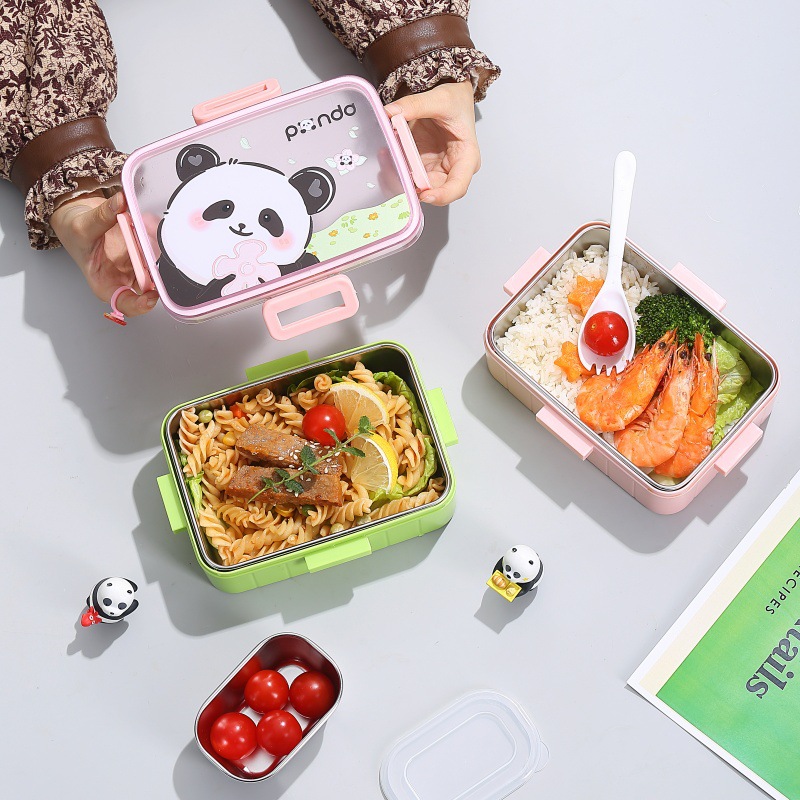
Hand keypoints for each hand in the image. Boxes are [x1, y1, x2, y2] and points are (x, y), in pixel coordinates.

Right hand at [49, 189, 158, 316]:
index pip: (127, 304)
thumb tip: (119, 203)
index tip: (151, 296)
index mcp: (107, 284)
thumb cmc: (75, 234)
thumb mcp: (82, 227)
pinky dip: (154, 233)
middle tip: (152, 244)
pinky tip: (146, 220)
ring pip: (156, 262)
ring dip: (155, 244)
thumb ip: (103, 217)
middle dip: (154, 265)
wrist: (79, 218)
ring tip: (145, 224)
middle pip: (149, 283)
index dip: (141, 304)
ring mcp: (136, 264)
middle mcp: (124, 278)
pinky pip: (156, 245)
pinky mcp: (144, 250)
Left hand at [384, 81, 479, 205]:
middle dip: (413, 186)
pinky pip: (407, 174)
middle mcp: (451, 168)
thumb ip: (415, 105)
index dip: (441, 196)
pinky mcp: (420, 164)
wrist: (447, 97)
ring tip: (385, 161)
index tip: (423, 195)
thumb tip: (391, 112)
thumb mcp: (440, 99)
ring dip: (400, 177)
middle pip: (434, 190)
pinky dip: (395, 168)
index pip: (458, 187)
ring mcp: (435, 168)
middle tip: (394, 173)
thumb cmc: (455, 101)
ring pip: (417, 185)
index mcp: (466, 157)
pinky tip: (385, 157)